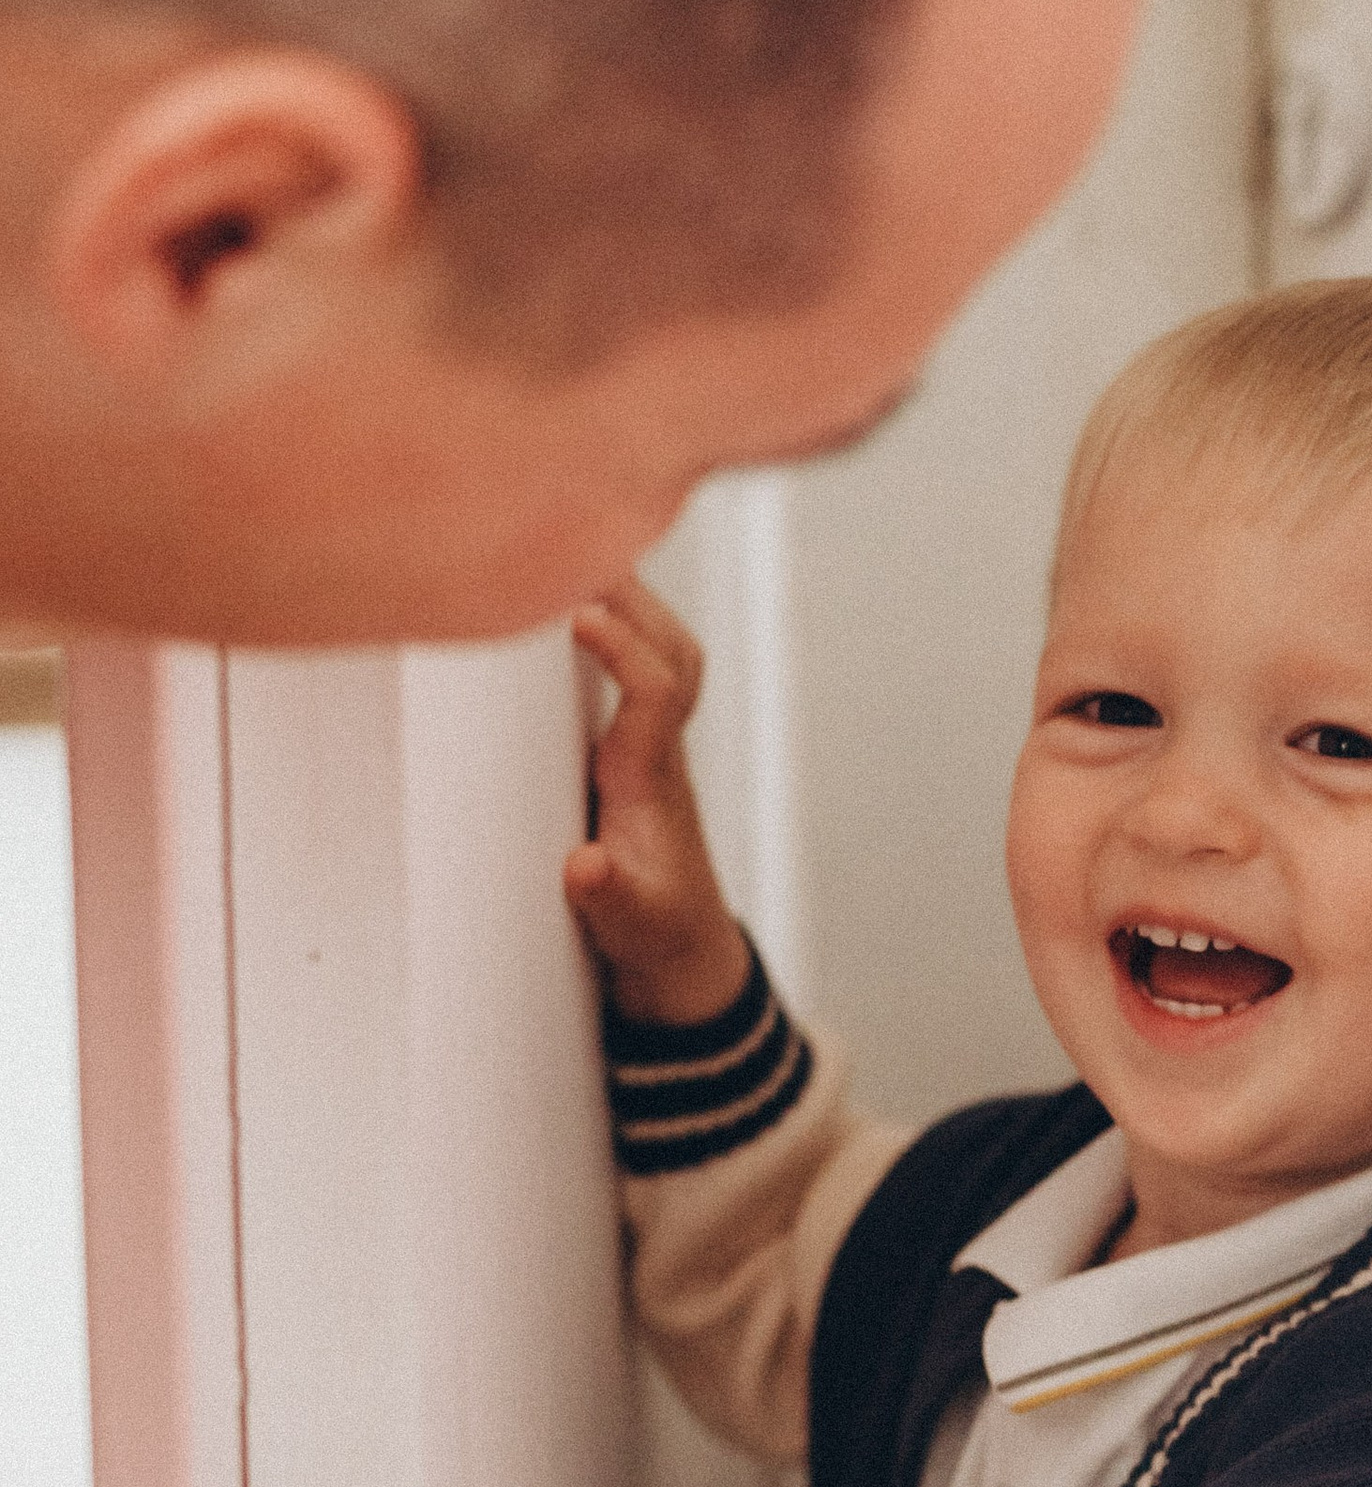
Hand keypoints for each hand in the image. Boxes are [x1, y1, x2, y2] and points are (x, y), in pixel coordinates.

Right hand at [564, 574, 752, 1024]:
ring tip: (576, 539)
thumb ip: (607, 896)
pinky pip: (639, 667)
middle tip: (575, 530)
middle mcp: (658, 750)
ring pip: (664, 649)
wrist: (683, 956)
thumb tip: (585, 864)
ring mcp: (650, 747)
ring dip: (630, 599)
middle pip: (672, 647)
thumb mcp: (626, 927)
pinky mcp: (632, 751)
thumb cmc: (654, 934)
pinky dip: (615, 626)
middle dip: (633, 593)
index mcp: (652, 780)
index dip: (623, 646)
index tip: (576, 611)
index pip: (657, 689)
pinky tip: (573, 592)